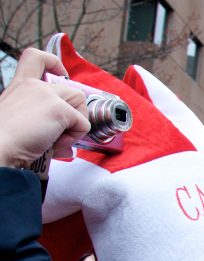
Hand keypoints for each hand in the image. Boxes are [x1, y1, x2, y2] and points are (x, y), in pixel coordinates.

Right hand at [0, 48, 88, 167]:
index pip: (36, 57)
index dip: (55, 63)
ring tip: (55, 139)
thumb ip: (45, 127)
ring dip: (75, 125)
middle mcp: (33, 85)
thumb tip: (66, 148)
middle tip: (59, 132)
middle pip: (73, 90)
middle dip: (74, 113)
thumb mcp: (22, 124)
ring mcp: (47, 94)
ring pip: (81, 103)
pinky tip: (54, 143)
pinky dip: (74, 138)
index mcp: (20, 85)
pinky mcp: (59, 109)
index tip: (62, 76)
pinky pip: (83, 124)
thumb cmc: (5, 141)